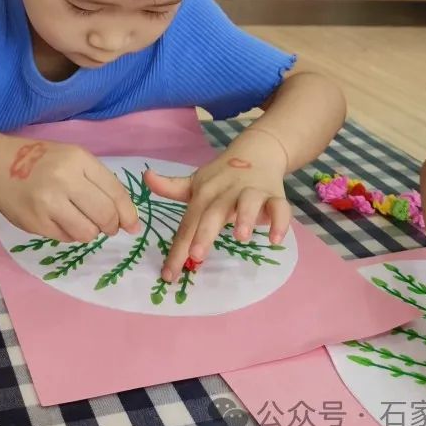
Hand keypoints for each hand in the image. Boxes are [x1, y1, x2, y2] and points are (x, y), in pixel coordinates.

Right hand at [0, 139, 139, 241]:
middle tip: (108, 228)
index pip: (116, 193)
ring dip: (90, 232)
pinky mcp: (35, 222)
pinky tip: (61, 221)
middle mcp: (65, 179)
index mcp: (79, 160)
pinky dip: (70, 234)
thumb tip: (127, 219)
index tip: (132, 225)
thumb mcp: (73, 158)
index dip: (128, 214)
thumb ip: (99, 183)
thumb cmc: (42, 160)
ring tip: (81, 222)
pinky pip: (66, 238)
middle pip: (105, 215)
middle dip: (111, 227)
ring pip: (87, 232)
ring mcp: (48, 202)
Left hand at [144, 130, 290, 281]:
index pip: (188, 222)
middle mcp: (226, 191)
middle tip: (196, 255)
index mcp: (205, 192)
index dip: (178, 248)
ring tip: (239, 237)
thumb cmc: (223, 176)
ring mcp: (251, 191)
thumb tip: (145, 177)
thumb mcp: (197, 182)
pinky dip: (279, 222)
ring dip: (244, 217)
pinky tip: (275, 239)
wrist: (258, 152)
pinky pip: (280, 208)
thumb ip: (172, 187)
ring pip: (248, 202)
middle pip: (214, 212)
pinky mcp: (274, 195)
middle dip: (205, 233)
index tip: (168, 273)